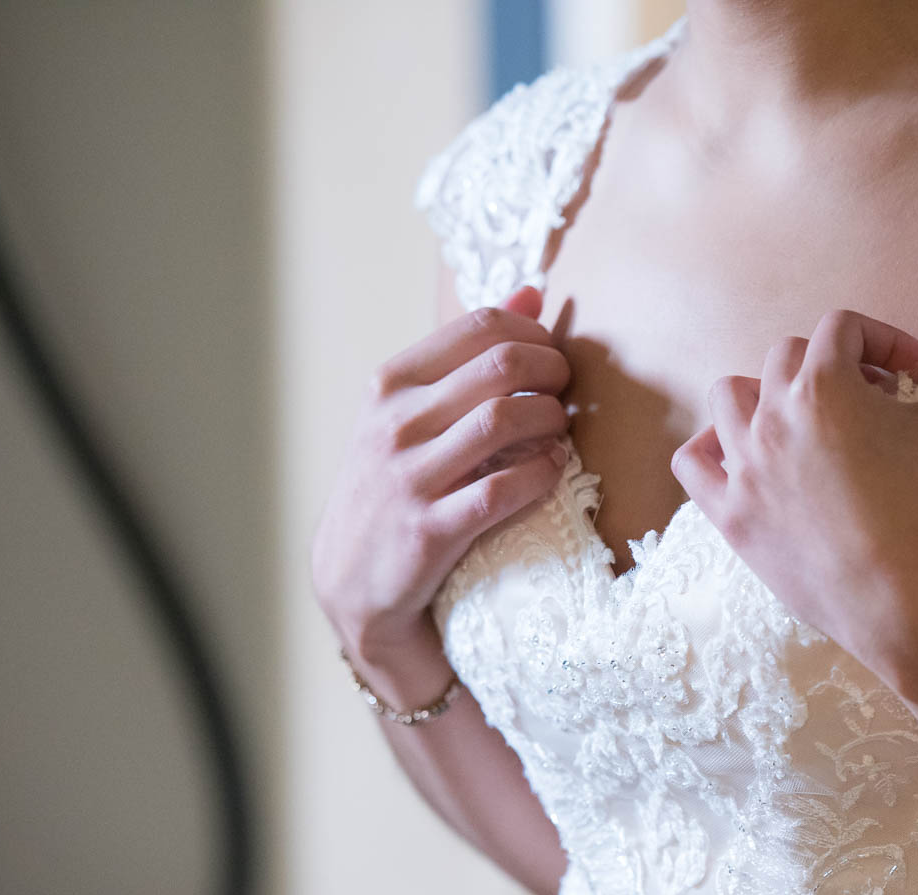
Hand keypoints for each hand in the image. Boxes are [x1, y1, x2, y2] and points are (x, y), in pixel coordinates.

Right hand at [311, 285, 571, 662]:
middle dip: (554, 372)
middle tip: (566, 393)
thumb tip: (532, 291)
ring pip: (506, 420)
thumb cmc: (393, 485)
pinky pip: (504, 489)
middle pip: (502, 365)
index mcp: (391, 383)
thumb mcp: (412, 412)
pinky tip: (553, 471)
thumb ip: (469, 353)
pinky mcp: (430, 531)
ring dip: (553, 420)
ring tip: (560, 431)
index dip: (536, 334)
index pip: (481, 325)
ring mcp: (409, 477)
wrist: (351, 580)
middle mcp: (395, 423)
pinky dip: (542, 474)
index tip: (552, 357)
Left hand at [670, 291, 917, 656]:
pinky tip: (745, 457)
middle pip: (787, 357)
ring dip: (766, 396)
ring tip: (806, 424)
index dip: (881, 341)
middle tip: (873, 405)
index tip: (913, 375)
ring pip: (730, 397)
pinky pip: (693, 462)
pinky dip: (711, 449)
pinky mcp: (729, 514)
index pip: (841, 328)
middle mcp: (771, 416)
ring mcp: (742, 466)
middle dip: (831, 368)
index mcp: (823, 385)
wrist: (904, 598)